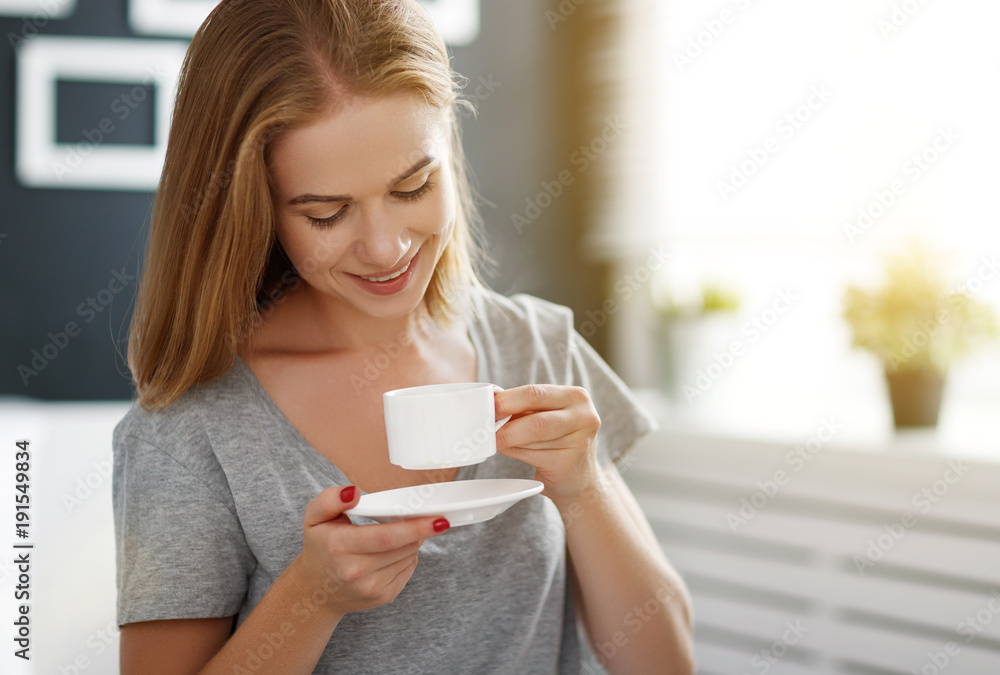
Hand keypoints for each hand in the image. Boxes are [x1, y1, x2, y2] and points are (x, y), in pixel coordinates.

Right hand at [291, 485, 449, 619]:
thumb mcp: (314, 517)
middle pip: (403, 547)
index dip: (415, 528)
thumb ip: (331, 499)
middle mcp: (356, 572)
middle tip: (431, 518)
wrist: (317, 590)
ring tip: (398, 534)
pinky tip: (393, 551)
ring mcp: (371, 588)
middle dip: (420, 531)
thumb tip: (354, 492)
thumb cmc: (320, 547)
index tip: (438, 520)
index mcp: (340, 547)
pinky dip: (408, 556)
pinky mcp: (384, 596)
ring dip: (413, 542)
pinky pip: (409, 569)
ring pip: (409, 557)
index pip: (386, 538)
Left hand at [494, 385, 601, 500]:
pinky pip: (531, 456)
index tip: (487, 406)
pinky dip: (514, 452)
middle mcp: (584, 417)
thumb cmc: (557, 440)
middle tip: (484, 428)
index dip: (506, 400)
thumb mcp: (546, 415)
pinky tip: (510, 450)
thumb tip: (491, 399)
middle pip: (535, 419)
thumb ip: (523, 406)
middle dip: (505, 424)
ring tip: (499, 439)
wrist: (578, 478)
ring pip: (530, 439)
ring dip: (508, 440)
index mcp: (576, 396)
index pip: (535, 393)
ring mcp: (579, 442)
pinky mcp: (568, 464)